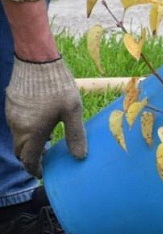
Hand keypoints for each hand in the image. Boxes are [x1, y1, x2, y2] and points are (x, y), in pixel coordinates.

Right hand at [5, 57, 86, 177]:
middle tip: (45, 160)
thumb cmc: (58, 85)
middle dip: (30, 158)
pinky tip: (39, 124)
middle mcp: (17, 125)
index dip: (35, 169)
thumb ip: (75, 135)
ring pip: (17, 138)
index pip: (29, 159)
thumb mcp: (73, 111)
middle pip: (20, 151)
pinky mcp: (11, 104)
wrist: (37, 60)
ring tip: (45, 143)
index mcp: (32, 131)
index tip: (43, 173)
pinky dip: (25, 131)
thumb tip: (80, 157)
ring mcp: (11, 114)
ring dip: (28, 144)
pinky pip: (15, 125)